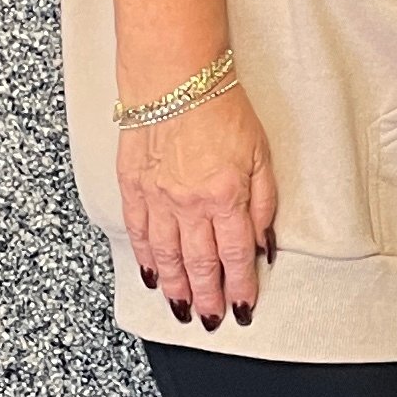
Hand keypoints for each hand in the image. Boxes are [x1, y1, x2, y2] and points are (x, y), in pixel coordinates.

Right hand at [116, 83, 275, 330]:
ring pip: (167, 255)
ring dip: (175, 287)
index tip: (242, 308)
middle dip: (207, 297)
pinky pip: (139, 232)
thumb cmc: (222, 107)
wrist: (175, 76)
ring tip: (182, 309)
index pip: (236, 256)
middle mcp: (190, 204)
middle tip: (209, 320)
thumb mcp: (262, 155)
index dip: (239, 287)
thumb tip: (264, 244)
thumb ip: (263, 204)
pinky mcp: (133, 186)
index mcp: (227, 196)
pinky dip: (145, 257)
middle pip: (200, 264)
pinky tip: (151, 274)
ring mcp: (157, 197)